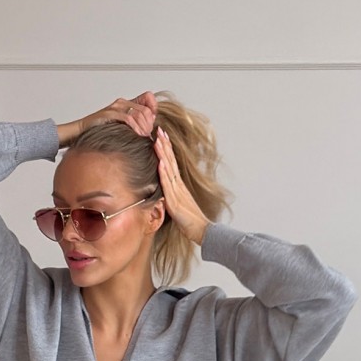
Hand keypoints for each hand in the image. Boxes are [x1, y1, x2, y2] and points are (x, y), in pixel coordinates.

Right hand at [78, 91, 157, 137]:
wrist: (80, 131)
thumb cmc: (99, 131)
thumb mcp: (119, 126)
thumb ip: (132, 124)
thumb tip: (149, 129)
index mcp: (125, 103)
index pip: (148, 97)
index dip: (154, 109)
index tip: (154, 123)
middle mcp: (122, 103)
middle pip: (146, 110)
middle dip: (150, 124)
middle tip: (149, 135)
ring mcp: (116, 108)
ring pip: (139, 114)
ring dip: (145, 128)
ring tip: (144, 137)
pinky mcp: (110, 114)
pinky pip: (129, 119)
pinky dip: (136, 129)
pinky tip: (138, 136)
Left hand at [153, 127, 210, 245]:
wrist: (202, 231)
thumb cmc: (192, 221)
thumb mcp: (179, 205)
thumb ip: (173, 197)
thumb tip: (164, 192)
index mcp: (179, 186)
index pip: (172, 163)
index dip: (166, 149)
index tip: (161, 135)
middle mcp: (179, 185)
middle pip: (170, 161)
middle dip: (164, 145)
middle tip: (159, 130)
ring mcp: (177, 192)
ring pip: (169, 169)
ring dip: (163, 154)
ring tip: (158, 139)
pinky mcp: (175, 201)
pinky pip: (169, 185)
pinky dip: (164, 173)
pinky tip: (161, 162)